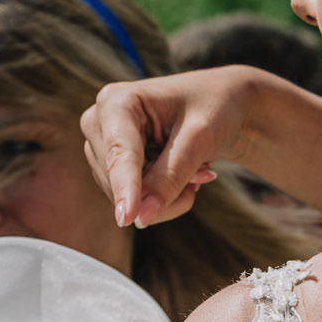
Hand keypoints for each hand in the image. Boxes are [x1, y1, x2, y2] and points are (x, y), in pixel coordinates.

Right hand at [80, 67, 268, 228]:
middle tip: (207, 174)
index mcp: (117, 102)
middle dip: (165, 189)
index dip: (125, 186)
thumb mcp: (200, 139)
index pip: (120, 153)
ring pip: (127, 198)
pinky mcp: (111, 166)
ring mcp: (102, 147)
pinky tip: (184, 176)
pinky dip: (164, 196)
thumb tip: (141, 218)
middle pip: (120, 182)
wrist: (222, 104)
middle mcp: (99, 123)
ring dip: (168, 195)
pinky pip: (133, 200)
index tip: (127, 219)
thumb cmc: (214, 108)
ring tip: (199, 171)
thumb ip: (170, 177)